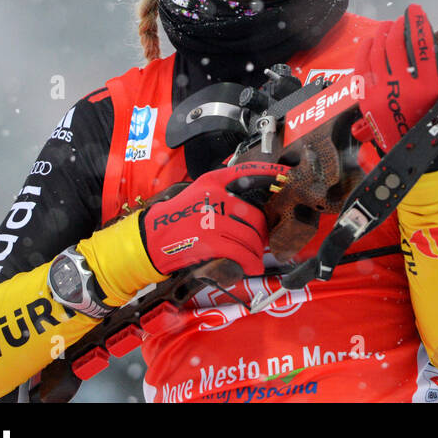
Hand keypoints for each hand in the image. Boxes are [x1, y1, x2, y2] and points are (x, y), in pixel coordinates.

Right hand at [139, 162, 279, 275]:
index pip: (248, 171)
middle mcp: (216, 198)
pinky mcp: (211, 242)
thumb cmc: (176, 215)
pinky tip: (252, 266)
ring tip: (256, 256)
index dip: (270, 172)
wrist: (152, 238)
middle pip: (255, 215)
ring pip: (251, 236)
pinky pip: (242, 253)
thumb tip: (250, 183)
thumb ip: (222, 185)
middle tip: (263, 240)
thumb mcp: (198, 189)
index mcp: (214, 182)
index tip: (285, 176)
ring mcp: (214, 220)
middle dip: (263, 232)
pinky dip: (251, 262)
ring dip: (257, 250)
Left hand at [350, 4, 437, 170]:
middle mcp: (404, 86)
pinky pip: (362, 66)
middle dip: (398, 25)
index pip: (421, 42)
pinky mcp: (367, 100)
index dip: (417, 21)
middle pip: (395, 43)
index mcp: (430, 85)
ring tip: (388, 27)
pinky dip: (366, 49)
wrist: (420, 155)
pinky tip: (372, 40)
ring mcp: (382, 92)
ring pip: (377, 52)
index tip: (416, 10)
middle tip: (402, 19)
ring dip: (382, 34)